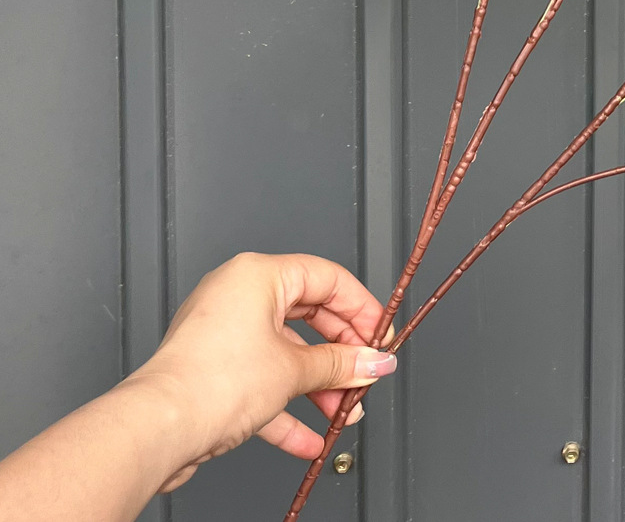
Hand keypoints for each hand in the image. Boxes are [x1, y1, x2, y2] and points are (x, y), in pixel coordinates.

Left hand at [134, 252, 395, 490]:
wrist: (156, 431)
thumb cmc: (210, 382)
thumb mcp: (294, 370)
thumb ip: (341, 363)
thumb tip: (373, 361)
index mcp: (259, 275)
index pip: (327, 279)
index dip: (362, 309)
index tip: (380, 336)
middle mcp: (238, 295)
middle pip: (309, 317)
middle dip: (341, 355)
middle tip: (365, 374)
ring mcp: (223, 334)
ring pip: (286, 354)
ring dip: (318, 386)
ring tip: (341, 413)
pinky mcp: (213, 370)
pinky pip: (261, 381)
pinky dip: (286, 408)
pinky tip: (308, 439)